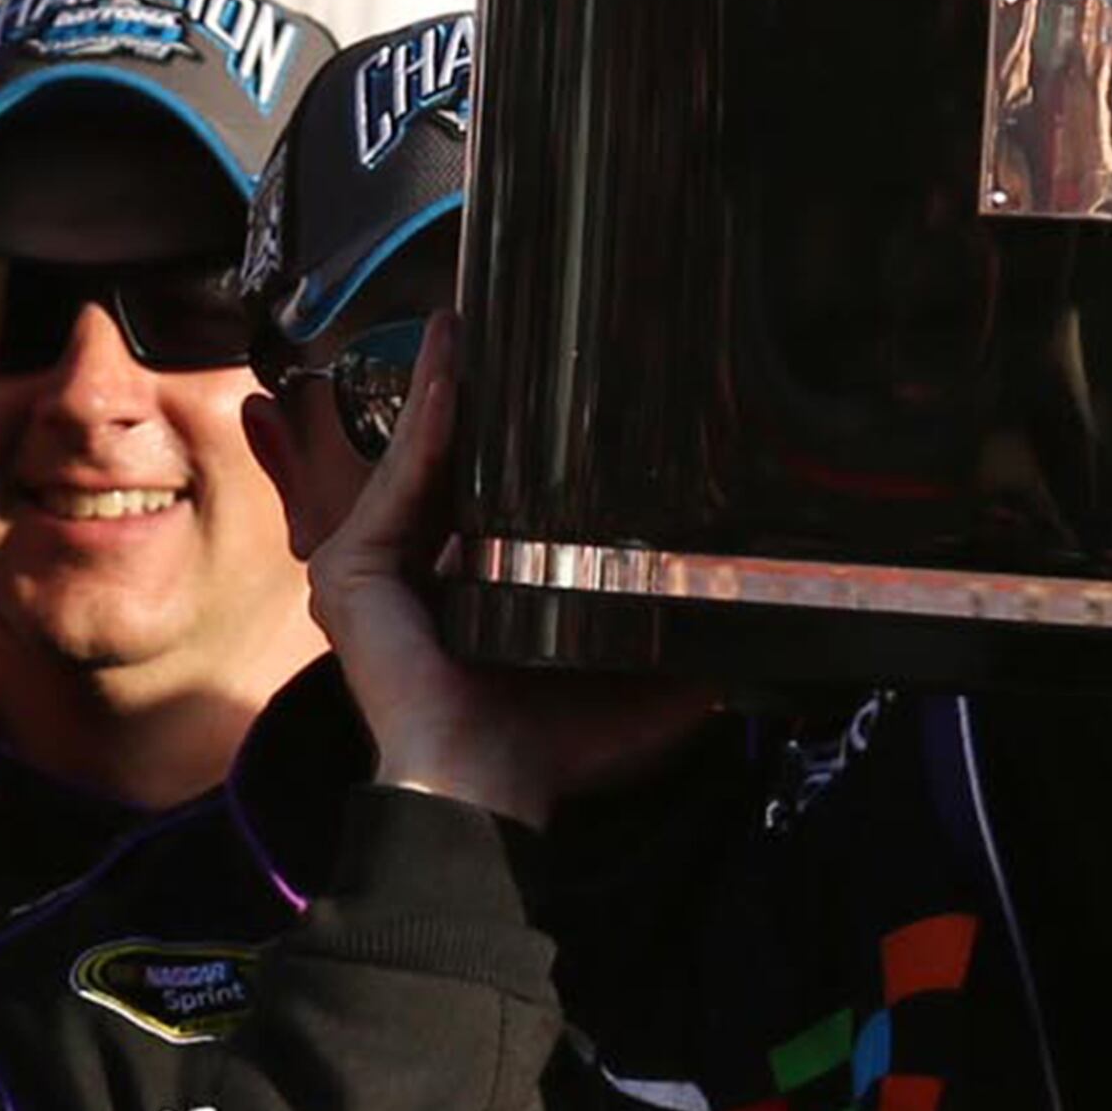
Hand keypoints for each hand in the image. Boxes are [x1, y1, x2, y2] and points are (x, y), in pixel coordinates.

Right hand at [315, 315, 716, 821]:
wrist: (488, 786)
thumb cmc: (553, 749)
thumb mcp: (639, 681)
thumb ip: (686, 641)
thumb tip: (761, 613)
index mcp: (468, 598)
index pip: (486, 502)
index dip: (512, 446)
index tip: (544, 388)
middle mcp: (413, 580)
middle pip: (445, 469)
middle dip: (468, 399)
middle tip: (496, 329)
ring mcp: (373, 574)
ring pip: (419, 461)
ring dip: (443, 388)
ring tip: (465, 323)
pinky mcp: (349, 572)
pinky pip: (400, 481)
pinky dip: (428, 424)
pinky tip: (453, 371)